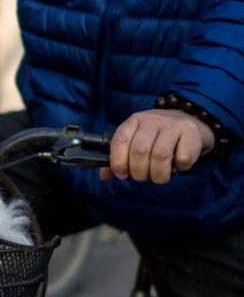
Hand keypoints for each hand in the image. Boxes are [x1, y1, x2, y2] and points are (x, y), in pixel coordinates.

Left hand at [100, 109, 214, 183]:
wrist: (193, 123)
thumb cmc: (160, 136)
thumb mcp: (138, 140)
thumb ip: (121, 157)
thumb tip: (104, 175)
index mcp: (135, 121)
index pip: (120, 139)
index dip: (117, 161)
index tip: (121, 174)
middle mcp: (152, 119)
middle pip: (139, 150)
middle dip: (139, 172)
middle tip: (143, 177)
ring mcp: (173, 124)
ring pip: (160, 155)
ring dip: (158, 174)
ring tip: (159, 177)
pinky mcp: (192, 133)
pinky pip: (183, 158)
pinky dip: (180, 168)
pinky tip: (179, 166)